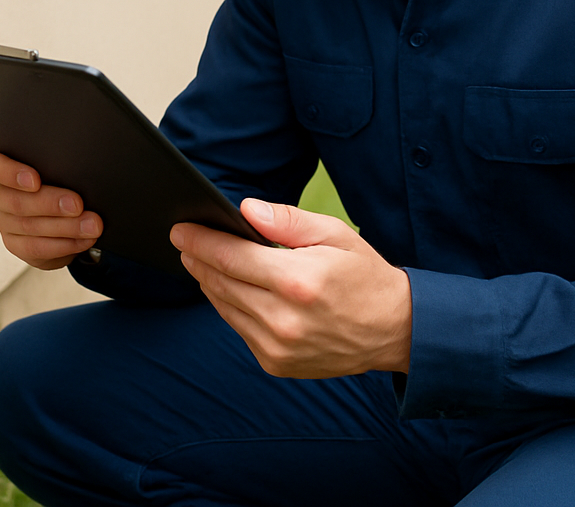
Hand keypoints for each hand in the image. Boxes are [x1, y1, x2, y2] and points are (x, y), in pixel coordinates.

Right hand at [0, 136, 101, 269]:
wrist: (68, 197)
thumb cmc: (58, 163)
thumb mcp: (55, 151)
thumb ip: (53, 149)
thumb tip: (74, 159)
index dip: (4, 171)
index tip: (35, 180)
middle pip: (10, 199)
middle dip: (49, 203)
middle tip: (78, 204)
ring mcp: (1, 217)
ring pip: (27, 226)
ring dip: (64, 226)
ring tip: (91, 224)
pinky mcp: (15, 242)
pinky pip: (35, 247)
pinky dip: (64, 244)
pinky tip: (83, 238)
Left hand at [171, 199, 410, 377]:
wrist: (395, 330)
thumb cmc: (364, 275)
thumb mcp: (334, 235)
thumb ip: (287, 222)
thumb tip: (245, 210)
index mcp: (297, 281)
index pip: (231, 256)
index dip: (200, 241)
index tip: (180, 230)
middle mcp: (283, 319)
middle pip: (220, 281)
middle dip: (198, 258)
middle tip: (184, 241)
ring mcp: (277, 346)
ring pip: (224, 306)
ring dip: (209, 282)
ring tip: (202, 261)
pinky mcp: (276, 363)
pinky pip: (239, 328)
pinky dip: (230, 306)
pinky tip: (230, 289)